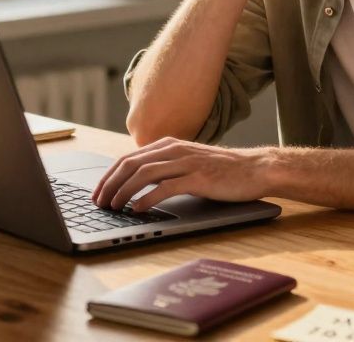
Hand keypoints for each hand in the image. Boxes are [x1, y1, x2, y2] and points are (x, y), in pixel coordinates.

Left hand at [91, 137, 273, 212]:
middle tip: (99, 203)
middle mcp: (174, 150)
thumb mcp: (188, 162)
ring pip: (143, 174)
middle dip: (109, 184)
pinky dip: (147, 198)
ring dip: (123, 192)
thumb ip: (166, 167)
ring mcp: (186, 162)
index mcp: (169, 145)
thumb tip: (137, 184)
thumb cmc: (223, 170)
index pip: (128, 158)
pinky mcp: (198, 177)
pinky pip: (166, 187)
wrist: (256, 169)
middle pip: (130, 164)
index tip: (97, 192)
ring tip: (113, 207)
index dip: (108, 176)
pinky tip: (137, 209)